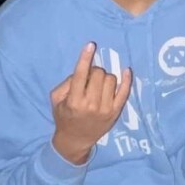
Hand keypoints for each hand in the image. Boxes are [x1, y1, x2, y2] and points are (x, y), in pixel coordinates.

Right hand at [51, 42, 132, 164]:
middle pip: (98, 74)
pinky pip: (125, 92)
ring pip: (111, 79)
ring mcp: (105, 109)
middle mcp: (91, 104)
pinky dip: (127, 80)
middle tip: (89, 79)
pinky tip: (127, 71)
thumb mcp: (57, 99)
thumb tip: (85, 70)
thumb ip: (67, 83)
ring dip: (104, 78)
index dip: (85, 58)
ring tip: (98, 86)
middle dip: (94, 71)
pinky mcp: (116, 112)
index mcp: (74, 100)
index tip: (91, 45)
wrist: (75, 140)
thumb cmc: (64, 116)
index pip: (81, 75)